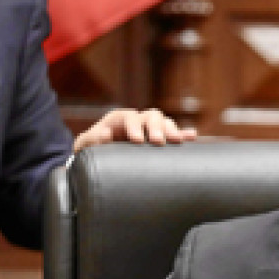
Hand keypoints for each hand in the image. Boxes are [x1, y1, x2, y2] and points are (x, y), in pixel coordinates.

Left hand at [73, 108, 197, 151]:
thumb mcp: (86, 145)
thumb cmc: (91, 151)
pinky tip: (192, 137)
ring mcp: (150, 130)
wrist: (101, 161)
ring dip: (172, 130)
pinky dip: (184, 135)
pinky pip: (175, 135)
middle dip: (157, 127)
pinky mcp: (159, 140)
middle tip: (158, 142)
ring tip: (177, 141)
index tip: (137, 140)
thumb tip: (105, 135)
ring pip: (165, 123)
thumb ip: (91, 139)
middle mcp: (137, 121)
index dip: (135, 126)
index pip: (130, 117)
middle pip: (152, 117)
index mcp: (119, 120)